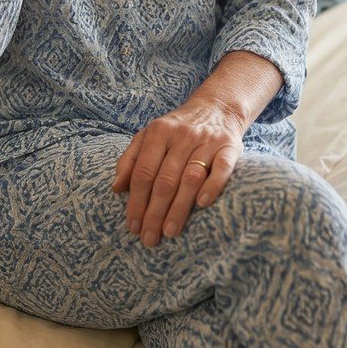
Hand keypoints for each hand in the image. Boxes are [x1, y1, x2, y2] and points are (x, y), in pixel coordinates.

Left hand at [112, 96, 248, 246]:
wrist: (217, 108)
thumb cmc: (177, 130)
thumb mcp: (149, 136)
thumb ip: (130, 160)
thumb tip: (116, 188)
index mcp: (158, 132)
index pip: (143, 172)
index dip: (136, 202)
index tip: (132, 226)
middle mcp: (182, 136)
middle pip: (165, 180)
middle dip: (154, 213)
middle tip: (149, 239)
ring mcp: (207, 141)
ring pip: (190, 178)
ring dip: (179, 208)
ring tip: (169, 232)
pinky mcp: (230, 147)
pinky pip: (222, 168)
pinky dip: (212, 186)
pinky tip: (202, 205)